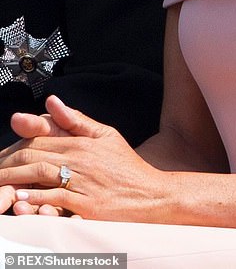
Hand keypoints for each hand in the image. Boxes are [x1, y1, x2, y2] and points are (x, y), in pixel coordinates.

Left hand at [0, 95, 166, 219]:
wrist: (151, 194)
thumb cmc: (127, 166)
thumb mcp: (106, 135)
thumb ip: (77, 120)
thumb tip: (53, 101)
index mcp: (82, 142)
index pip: (40, 139)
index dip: (16, 145)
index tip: (0, 154)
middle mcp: (80, 159)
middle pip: (34, 156)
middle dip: (8, 164)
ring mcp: (83, 183)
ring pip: (41, 175)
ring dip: (14, 180)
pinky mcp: (87, 205)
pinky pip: (56, 199)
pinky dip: (36, 199)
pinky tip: (21, 200)